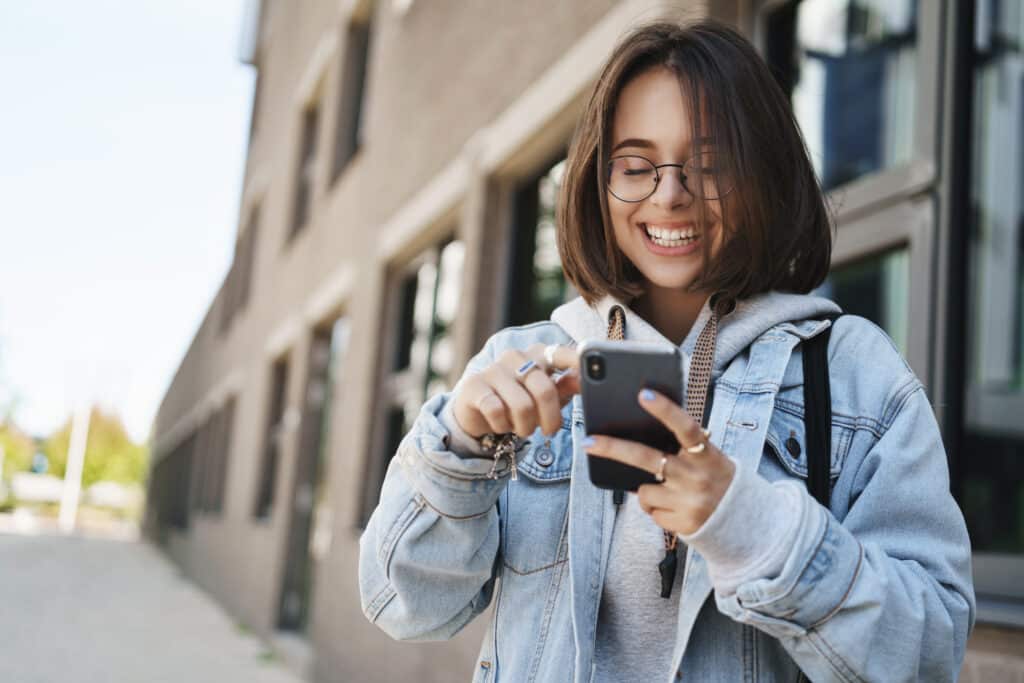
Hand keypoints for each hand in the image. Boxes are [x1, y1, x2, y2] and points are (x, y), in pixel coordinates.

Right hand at [452, 344, 579, 437]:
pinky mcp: (474, 385)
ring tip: (522, 428)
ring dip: (525, 427)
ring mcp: (493, 368)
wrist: (477, 410)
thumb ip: (566, 385)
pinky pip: (496, 411)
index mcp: (539, 354)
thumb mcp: (547, 394)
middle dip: (549, 419)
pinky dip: (502, 426)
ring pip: (521, 405)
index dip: (577, 363)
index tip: (590, 377)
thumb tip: (583, 381)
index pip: (562, 354)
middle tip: (548, 431)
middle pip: (544, 390)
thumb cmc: (520, 400)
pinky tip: (500, 424)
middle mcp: (516, 355)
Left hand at [583, 389, 734, 535]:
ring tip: (674, 493)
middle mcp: (697, 476)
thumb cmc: (716, 479)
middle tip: (587, 441)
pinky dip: (658, 509)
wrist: (744, 521)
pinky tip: (678, 509)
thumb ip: (685, 447)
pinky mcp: (683, 523)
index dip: (665, 409)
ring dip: (650, 491)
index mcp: (706, 453)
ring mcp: (689, 501)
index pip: (685, 426)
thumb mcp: (709, 458)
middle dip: (612, 448)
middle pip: (646, 458)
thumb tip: (640, 432)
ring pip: (643, 490)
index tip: (643, 393)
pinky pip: (651, 511)